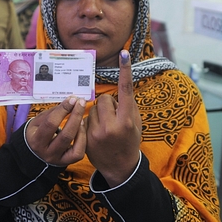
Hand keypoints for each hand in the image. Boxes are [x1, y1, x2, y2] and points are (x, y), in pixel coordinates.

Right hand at [25, 96, 86, 165]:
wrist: (33, 153)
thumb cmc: (37, 133)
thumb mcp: (38, 121)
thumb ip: (53, 112)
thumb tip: (71, 102)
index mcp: (36, 140)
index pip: (51, 123)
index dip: (63, 110)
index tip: (72, 99)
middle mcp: (46, 152)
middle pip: (66, 135)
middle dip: (76, 116)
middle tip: (81, 103)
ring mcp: (57, 159)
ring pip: (75, 145)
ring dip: (80, 127)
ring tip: (81, 115)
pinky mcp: (66, 162)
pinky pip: (79, 152)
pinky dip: (83, 139)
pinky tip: (81, 128)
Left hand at [85, 50, 140, 186]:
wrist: (120, 167)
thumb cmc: (130, 141)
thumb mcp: (136, 123)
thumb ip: (128, 105)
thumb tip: (119, 88)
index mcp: (127, 121)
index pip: (126, 91)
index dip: (125, 71)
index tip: (123, 54)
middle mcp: (112, 126)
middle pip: (105, 99)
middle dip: (109, 104)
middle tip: (114, 117)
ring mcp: (97, 132)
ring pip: (94, 108)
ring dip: (99, 113)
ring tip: (106, 128)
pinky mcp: (86, 138)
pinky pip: (85, 118)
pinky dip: (91, 122)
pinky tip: (98, 134)